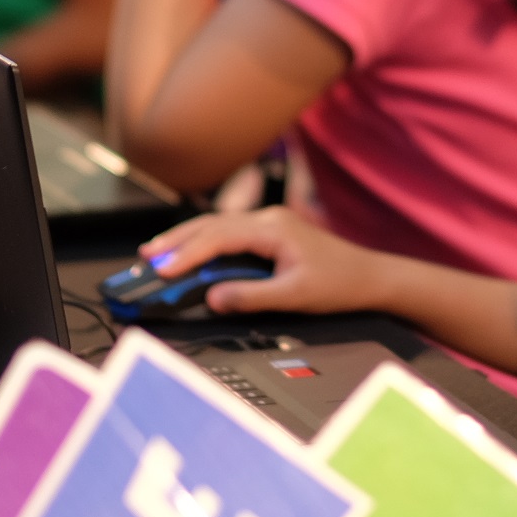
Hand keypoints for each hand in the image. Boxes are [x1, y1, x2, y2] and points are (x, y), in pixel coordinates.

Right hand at [135, 206, 386, 316]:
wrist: (370, 277)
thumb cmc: (339, 284)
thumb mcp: (295, 296)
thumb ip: (252, 296)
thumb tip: (214, 297)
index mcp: (273, 228)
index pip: (218, 238)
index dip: (187, 254)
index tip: (162, 269)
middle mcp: (268, 219)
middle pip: (211, 225)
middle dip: (176, 241)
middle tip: (145, 257)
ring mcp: (269, 224)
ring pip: (218, 226)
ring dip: (187, 239)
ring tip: (156, 253)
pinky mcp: (271, 233)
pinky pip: (229, 233)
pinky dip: (205, 242)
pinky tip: (191, 251)